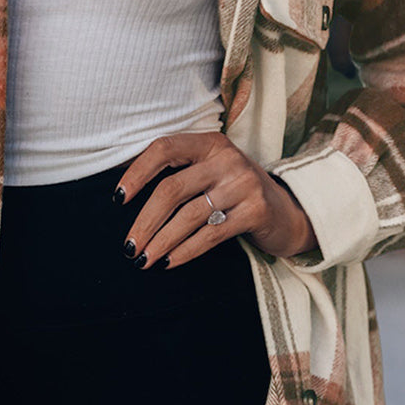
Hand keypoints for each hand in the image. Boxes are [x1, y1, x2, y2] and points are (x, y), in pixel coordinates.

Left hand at [115, 132, 317, 268]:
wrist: (287, 213)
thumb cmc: (234, 193)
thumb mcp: (209, 172)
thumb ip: (176, 172)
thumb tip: (122, 190)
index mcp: (209, 143)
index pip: (164, 149)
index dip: (137, 172)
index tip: (118, 199)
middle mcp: (227, 159)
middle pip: (172, 188)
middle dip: (145, 221)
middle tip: (129, 246)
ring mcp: (243, 184)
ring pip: (189, 215)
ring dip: (161, 241)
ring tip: (144, 259)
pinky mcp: (255, 211)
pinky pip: (210, 234)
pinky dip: (186, 251)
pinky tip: (169, 262)